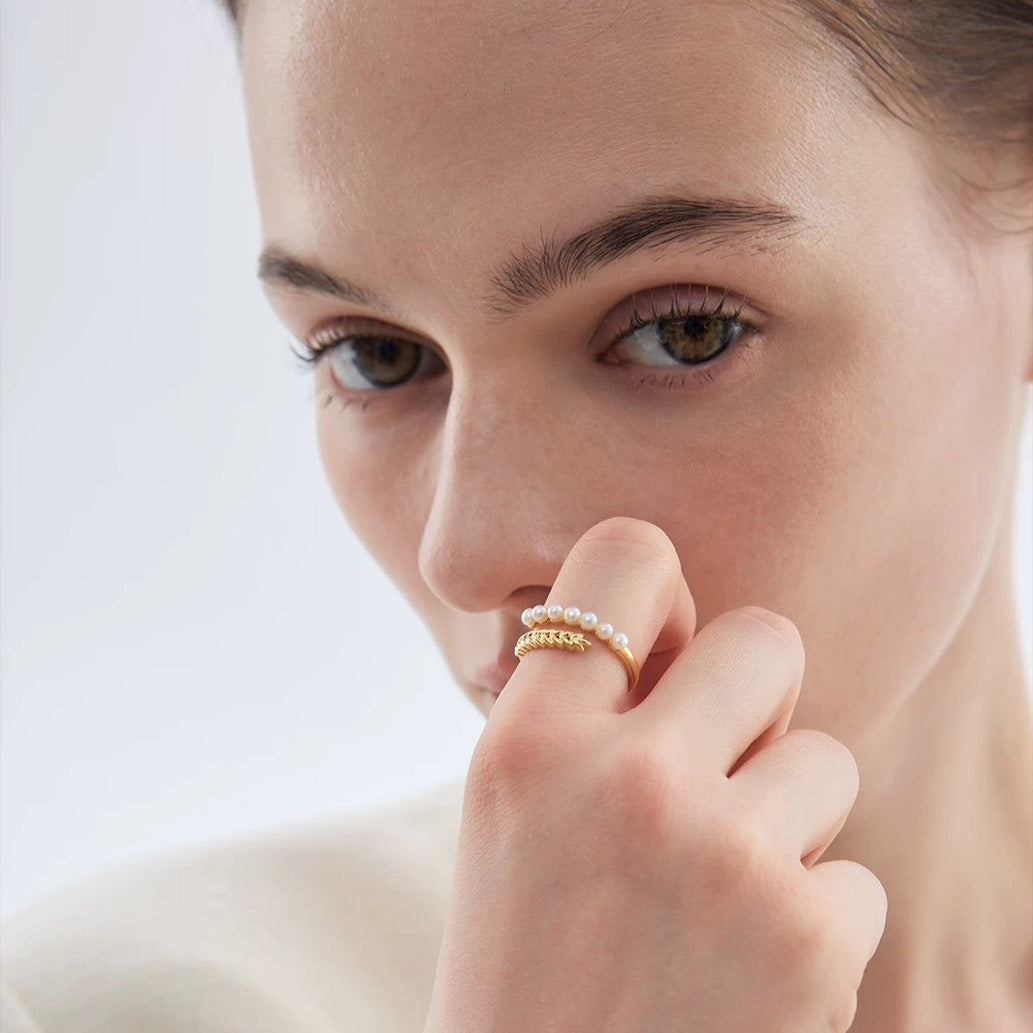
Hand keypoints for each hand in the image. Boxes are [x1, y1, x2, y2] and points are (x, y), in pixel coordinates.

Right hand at [423, 517, 886, 1032]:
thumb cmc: (526, 956)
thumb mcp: (511, 811)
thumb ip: (584, 708)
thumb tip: (682, 623)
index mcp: (531, 740)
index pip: (629, 556)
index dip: (657, 587)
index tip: (658, 642)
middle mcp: (627, 780)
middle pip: (766, 636)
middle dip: (752, 696)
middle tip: (713, 765)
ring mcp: (725, 856)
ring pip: (826, 757)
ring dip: (786, 820)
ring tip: (718, 893)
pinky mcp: (810, 938)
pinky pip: (856, 873)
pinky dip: (816, 919)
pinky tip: (746, 971)